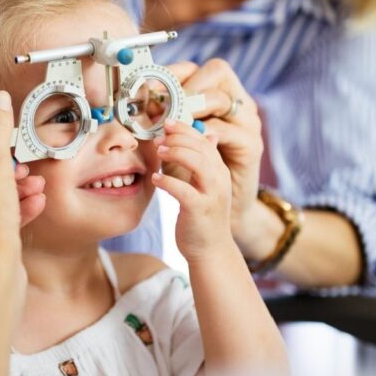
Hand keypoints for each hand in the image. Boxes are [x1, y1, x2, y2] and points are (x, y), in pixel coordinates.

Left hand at [152, 119, 233, 261]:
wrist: (211, 251)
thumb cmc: (203, 218)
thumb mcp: (208, 186)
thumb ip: (206, 162)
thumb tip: (208, 136)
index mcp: (220, 171)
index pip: (205, 141)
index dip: (185, 129)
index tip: (167, 124)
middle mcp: (219, 180)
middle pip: (202, 148)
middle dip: (178, 138)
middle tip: (159, 138)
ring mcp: (212, 195)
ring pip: (198, 163)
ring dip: (176, 153)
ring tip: (159, 152)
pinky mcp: (200, 210)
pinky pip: (184, 190)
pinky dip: (168, 182)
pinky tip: (155, 179)